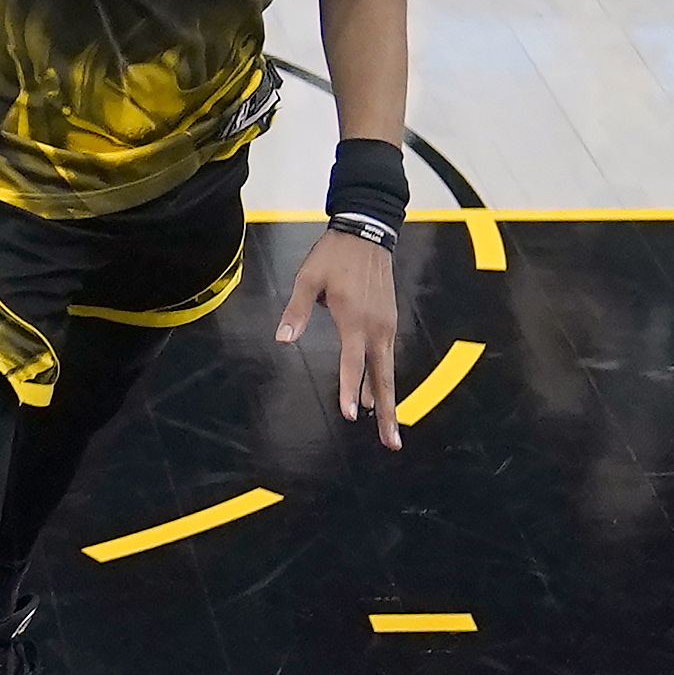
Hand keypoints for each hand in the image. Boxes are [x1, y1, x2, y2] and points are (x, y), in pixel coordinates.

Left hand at [276, 227, 399, 447]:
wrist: (367, 233)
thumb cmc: (335, 255)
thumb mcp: (308, 279)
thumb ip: (296, 312)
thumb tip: (283, 339)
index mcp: (354, 319)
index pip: (353, 363)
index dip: (351, 390)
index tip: (351, 415)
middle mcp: (376, 327)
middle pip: (383, 378)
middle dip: (387, 413)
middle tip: (390, 442)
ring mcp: (386, 325)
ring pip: (387, 370)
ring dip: (386, 400)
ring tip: (386, 428)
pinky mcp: (388, 320)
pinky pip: (386, 356)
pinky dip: (383, 378)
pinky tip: (376, 394)